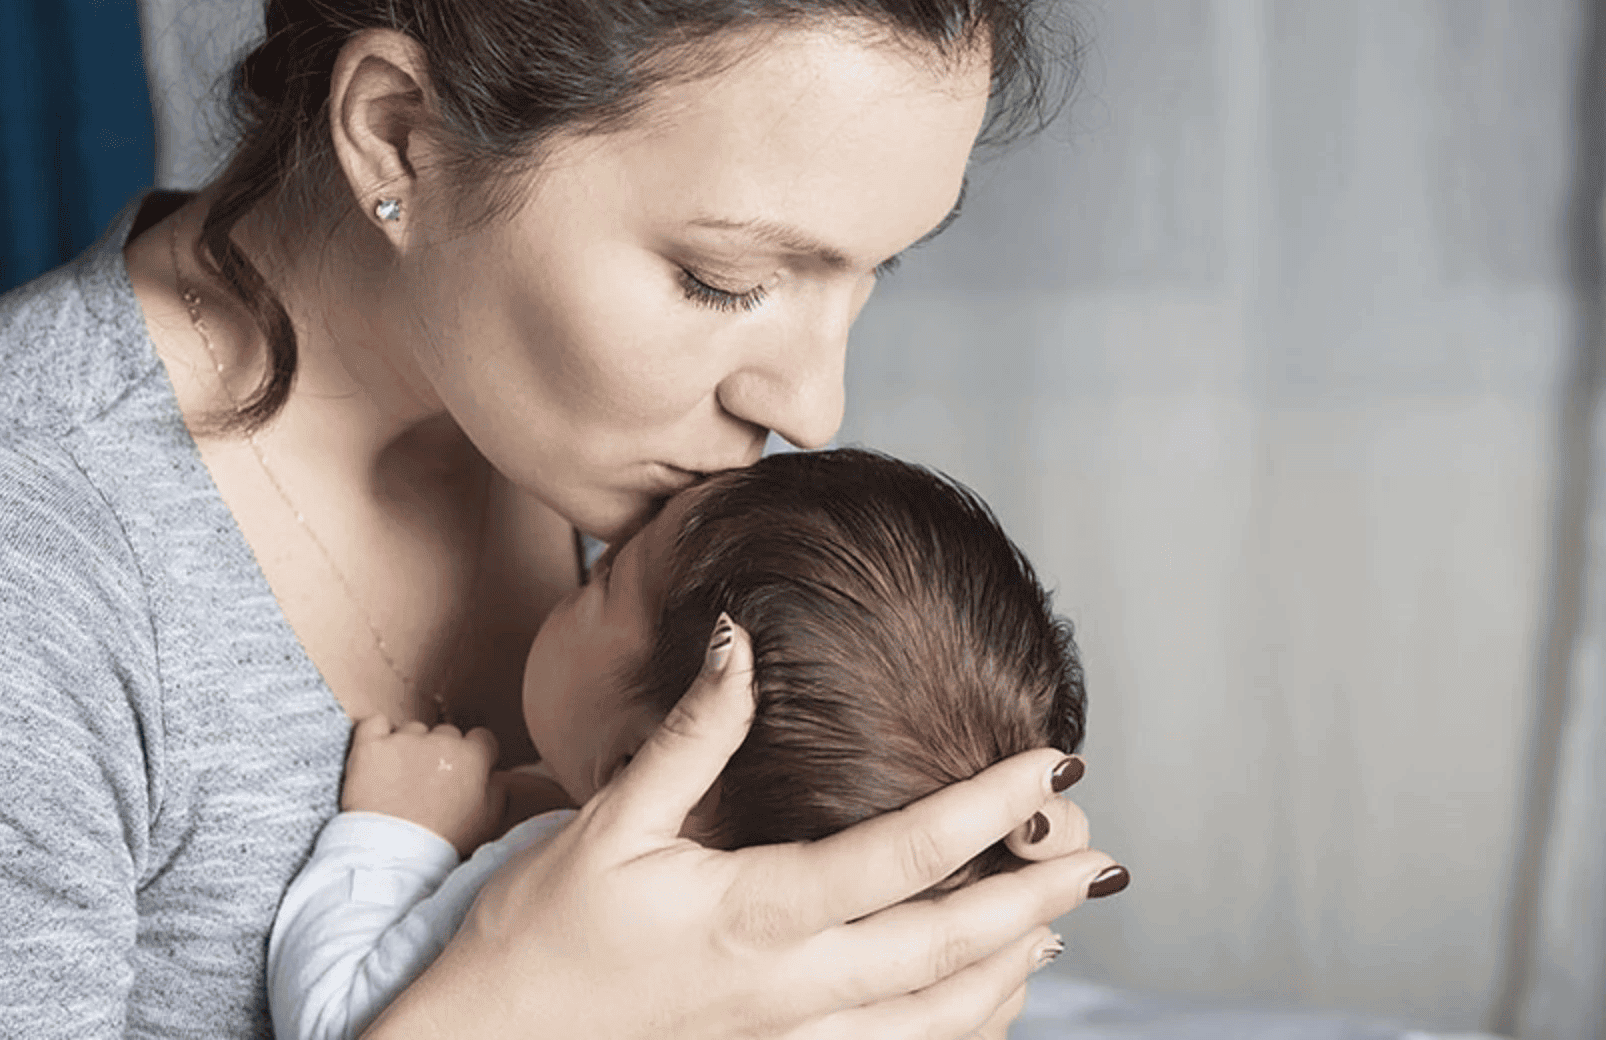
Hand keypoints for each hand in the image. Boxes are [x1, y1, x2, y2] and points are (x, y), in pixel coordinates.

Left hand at [340, 718, 502, 855]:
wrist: (393, 856)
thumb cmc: (441, 844)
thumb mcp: (487, 823)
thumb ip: (498, 792)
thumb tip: (496, 776)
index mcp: (473, 758)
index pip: (481, 739)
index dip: (472, 755)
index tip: (461, 770)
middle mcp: (441, 741)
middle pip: (445, 734)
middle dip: (439, 752)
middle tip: (427, 782)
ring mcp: (404, 739)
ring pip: (411, 731)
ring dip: (407, 747)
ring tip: (397, 780)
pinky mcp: (370, 744)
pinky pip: (374, 724)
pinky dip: (375, 735)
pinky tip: (377, 757)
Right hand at [366, 615, 1123, 1039]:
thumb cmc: (542, 934)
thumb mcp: (611, 822)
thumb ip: (692, 735)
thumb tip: (739, 639)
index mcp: (754, 914)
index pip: (902, 856)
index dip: (988, 808)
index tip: (1053, 766)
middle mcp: (790, 991)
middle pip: (946, 951)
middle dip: (1033, 902)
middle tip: (1098, 861)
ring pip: (935, 1022)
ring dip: (1007, 975)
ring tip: (1055, 929)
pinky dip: (954, 1029)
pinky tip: (976, 1003)